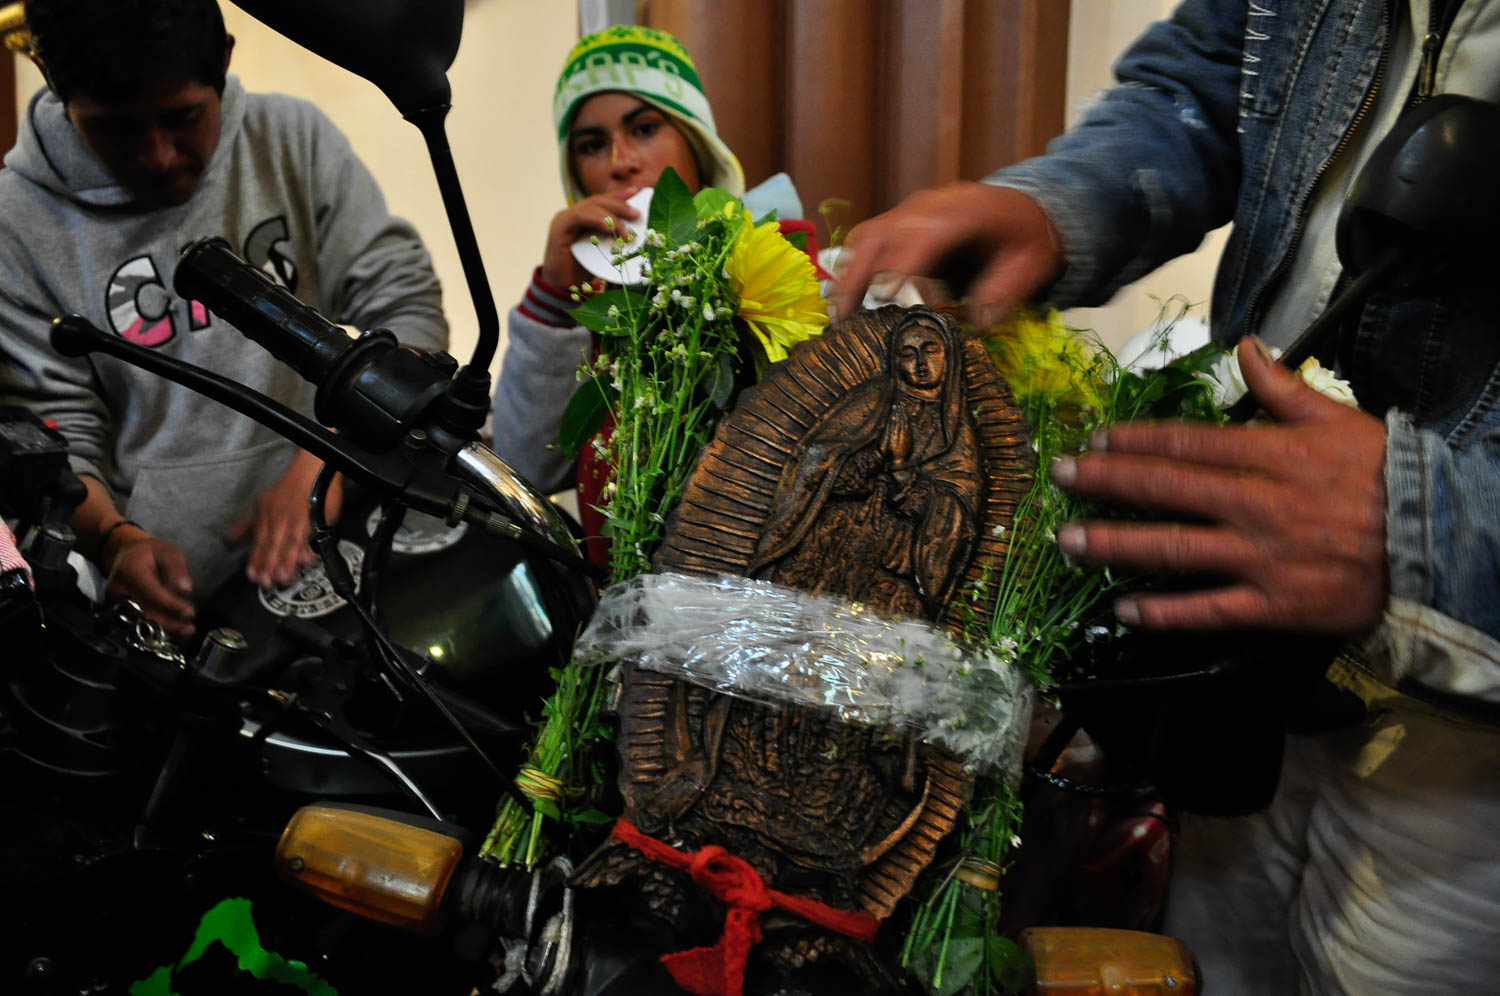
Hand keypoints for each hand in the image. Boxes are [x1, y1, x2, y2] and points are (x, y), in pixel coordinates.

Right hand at [105, 527, 195, 636]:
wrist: (127, 555)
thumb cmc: (150, 553)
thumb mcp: (168, 552)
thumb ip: (177, 569)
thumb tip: (185, 590)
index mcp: (130, 570)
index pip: (151, 592)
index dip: (171, 605)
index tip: (189, 612)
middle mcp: (118, 588)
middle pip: (143, 612)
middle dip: (168, 623)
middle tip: (189, 628)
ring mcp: (114, 601)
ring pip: (139, 622)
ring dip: (163, 629)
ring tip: (185, 630)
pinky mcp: (117, 610)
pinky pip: (137, 623)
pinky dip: (155, 628)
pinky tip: (173, 630)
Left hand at [225, 451, 341, 587]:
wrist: (310, 473)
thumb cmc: (286, 491)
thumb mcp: (258, 506)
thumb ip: (243, 527)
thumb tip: (226, 542)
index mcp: (266, 520)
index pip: (260, 544)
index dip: (256, 561)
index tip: (253, 576)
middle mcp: (280, 523)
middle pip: (274, 547)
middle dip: (270, 566)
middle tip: (267, 583)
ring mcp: (299, 522)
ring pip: (291, 545)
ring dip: (287, 562)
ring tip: (284, 579)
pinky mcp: (317, 521)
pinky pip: (313, 537)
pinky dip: (310, 548)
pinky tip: (309, 560)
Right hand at [540, 189, 642, 289]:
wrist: (561, 289)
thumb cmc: (583, 273)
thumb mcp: (604, 253)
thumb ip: (615, 241)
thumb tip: (640, 237)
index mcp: (585, 218)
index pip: (604, 201)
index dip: (620, 195)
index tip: (637, 191)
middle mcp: (574, 214)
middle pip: (600, 201)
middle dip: (620, 204)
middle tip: (636, 214)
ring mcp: (565, 218)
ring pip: (592, 206)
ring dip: (612, 216)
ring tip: (626, 232)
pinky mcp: (559, 226)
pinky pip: (579, 216)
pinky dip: (596, 219)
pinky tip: (608, 227)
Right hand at [834, 183, 1063, 323]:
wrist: (1025, 206)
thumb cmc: (1027, 236)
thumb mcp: (1032, 264)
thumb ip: (1006, 291)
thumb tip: (977, 321)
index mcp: (964, 211)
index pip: (922, 235)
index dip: (902, 267)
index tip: (888, 301)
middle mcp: (929, 205)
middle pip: (881, 235)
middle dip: (861, 277)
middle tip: (846, 318)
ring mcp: (911, 210)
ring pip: (867, 236)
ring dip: (850, 274)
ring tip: (842, 315)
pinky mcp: (901, 220)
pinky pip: (869, 238)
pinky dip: (855, 267)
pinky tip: (851, 297)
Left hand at [1052, 337, 1387, 633]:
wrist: (1437, 544)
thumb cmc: (1387, 479)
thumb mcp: (1338, 418)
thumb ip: (1283, 386)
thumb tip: (1247, 346)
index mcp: (1268, 457)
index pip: (1184, 443)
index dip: (1132, 439)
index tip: (1094, 437)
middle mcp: (1254, 505)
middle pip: (1163, 488)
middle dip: (1104, 480)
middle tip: (1057, 475)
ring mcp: (1259, 558)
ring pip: (1172, 549)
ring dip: (1113, 544)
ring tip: (1068, 540)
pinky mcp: (1273, 605)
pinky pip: (1207, 610)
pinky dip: (1163, 612)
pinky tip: (1122, 609)